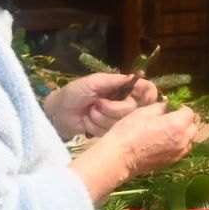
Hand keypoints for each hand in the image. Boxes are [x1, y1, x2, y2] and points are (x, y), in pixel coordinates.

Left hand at [45, 72, 162, 138]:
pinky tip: (87, 122)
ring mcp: (115, 118)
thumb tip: (134, 77)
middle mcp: (122, 103)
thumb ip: (113, 80)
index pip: (144, 88)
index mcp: (121, 88)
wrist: (58, 113)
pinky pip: (110, 132)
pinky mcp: (108, 131)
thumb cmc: (74, 93)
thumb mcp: (92, 82)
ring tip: (89, 112)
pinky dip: (96, 126)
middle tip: (96, 104)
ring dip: (101, 118)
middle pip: (132, 109)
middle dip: (112, 108)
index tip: (148, 99)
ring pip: (121, 123)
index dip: (150, 93)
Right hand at [102, 103, 208, 178]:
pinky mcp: (172, 162)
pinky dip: (177, 145)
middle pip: (192, 127)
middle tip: (169, 119)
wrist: (120, 158)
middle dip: (184, 121)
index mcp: (177, 124)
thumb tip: (166, 106)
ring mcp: (178, 153)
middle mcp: (182, 140)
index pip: (189, 112)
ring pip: (188, 140)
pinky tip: (163, 142)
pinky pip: (181, 150)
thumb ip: (159, 108)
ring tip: (166, 132)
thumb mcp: (142, 113)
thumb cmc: (129, 132)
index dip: (180, 109)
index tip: (170, 109)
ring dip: (182, 134)